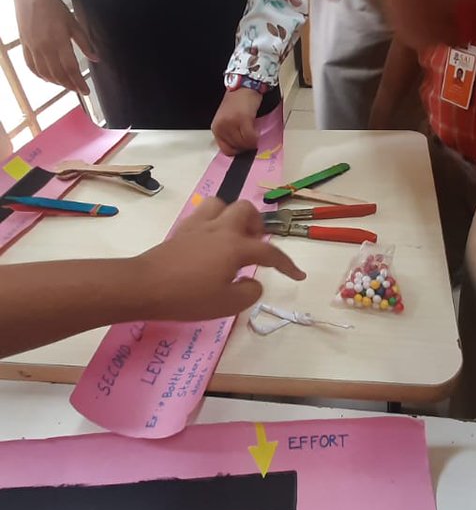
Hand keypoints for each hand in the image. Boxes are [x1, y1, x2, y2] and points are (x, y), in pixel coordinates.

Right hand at [11, 0, 95, 95]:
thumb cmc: (55, 8)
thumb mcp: (73, 23)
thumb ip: (84, 43)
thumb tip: (96, 58)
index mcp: (59, 41)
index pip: (70, 68)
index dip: (78, 82)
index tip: (86, 91)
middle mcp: (44, 48)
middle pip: (58, 74)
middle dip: (69, 85)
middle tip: (78, 89)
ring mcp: (33, 48)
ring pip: (45, 73)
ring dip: (57, 82)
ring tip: (66, 85)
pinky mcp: (25, 46)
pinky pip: (32, 66)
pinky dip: (40, 75)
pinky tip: (48, 78)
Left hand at [141, 198, 305, 321]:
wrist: (144, 287)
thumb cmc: (188, 297)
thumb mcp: (227, 304)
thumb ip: (249, 292)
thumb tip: (253, 282)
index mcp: (236, 246)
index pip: (270, 252)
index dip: (287, 264)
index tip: (298, 275)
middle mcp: (220, 228)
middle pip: (246, 211)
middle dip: (258, 226)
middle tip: (257, 247)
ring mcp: (199, 226)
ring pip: (222, 205)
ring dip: (233, 217)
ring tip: (233, 239)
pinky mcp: (181, 231)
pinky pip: (203, 214)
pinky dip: (213, 222)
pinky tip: (210, 242)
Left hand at [212, 87, 262, 154]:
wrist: (244, 86)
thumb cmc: (237, 102)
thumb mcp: (227, 120)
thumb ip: (229, 133)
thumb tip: (239, 148)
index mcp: (216, 128)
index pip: (226, 150)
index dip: (237, 151)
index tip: (244, 148)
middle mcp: (222, 127)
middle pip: (237, 148)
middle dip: (246, 146)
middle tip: (251, 139)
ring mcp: (232, 124)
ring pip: (244, 144)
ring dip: (252, 142)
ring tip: (254, 135)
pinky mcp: (243, 120)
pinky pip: (251, 138)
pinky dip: (255, 138)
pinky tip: (257, 133)